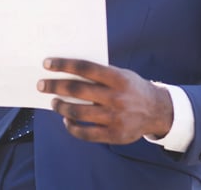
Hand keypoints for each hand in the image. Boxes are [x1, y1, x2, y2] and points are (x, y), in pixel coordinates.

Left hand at [37, 58, 173, 144]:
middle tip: (41, 85)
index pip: (85, 68)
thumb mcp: (121, 74)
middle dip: (55, 87)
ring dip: (60, 107)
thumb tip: (66, 72)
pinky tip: (66, 121)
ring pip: (78, 113)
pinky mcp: (114, 135)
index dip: (64, 65)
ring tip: (54, 102)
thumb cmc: (132, 88)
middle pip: (77, 91)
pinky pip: (85, 133)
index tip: (47, 64)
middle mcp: (116, 98)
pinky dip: (72, 127)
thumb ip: (98, 74)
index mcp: (118, 78)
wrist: (158, 111)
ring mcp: (115, 118)